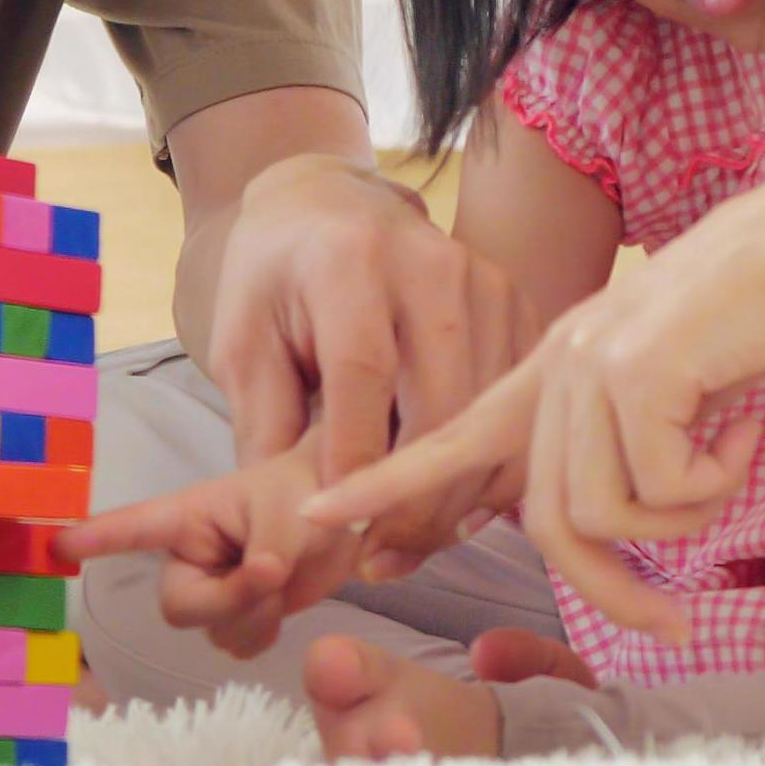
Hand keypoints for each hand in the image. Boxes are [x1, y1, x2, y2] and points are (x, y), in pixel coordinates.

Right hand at [53, 441, 364, 659]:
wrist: (341, 516)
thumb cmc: (307, 492)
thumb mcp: (292, 510)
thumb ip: (272, 544)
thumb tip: (261, 576)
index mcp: (188, 518)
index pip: (133, 529)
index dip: (95, 539)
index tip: (53, 545)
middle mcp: (189, 559)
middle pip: (181, 608)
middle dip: (227, 601)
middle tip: (268, 576)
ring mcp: (211, 590)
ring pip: (214, 632)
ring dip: (256, 615)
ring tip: (281, 576)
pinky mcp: (237, 616)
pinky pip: (239, 646)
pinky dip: (266, 632)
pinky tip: (280, 604)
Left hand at [202, 155, 530, 570]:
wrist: (331, 205)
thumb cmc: (276, 279)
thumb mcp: (244, 342)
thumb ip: (265, 423)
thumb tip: (290, 524)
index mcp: (352, 261)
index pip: (364, 373)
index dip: (356, 461)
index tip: (340, 534)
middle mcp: (432, 263)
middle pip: (442, 398)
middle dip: (414, 494)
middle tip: (379, 560)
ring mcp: (488, 281)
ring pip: (492, 410)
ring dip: (458, 491)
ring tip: (411, 547)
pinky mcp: (520, 304)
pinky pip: (520, 402)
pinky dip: (493, 463)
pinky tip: (455, 507)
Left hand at [301, 162, 764, 643]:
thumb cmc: (751, 317)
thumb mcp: (669, 385)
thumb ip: (621, 440)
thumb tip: (606, 520)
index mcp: (555, 365)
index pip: (452, 435)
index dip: (386, 481)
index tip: (324, 518)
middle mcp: (560, 365)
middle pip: (548, 521)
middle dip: (613, 589)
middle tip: (674, 626)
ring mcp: (592, 365)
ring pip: (605, 512)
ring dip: (684, 517)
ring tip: (732, 458)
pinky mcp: (637, 371)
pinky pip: (663, 487)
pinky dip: (715, 483)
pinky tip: (747, 428)